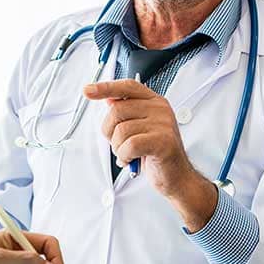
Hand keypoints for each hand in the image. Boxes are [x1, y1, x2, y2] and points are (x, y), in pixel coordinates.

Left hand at [83, 79, 216, 230]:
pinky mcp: (163, 142)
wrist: (176, 176)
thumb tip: (107, 99)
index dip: (106, 87)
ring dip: (118, 148)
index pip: (127, 86)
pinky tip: (130, 160)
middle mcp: (160, 109)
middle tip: (118, 144)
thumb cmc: (154, 152)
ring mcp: (164, 124)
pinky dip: (124, 156)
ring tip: (127, 154)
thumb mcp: (139, 127)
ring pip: (121, 130)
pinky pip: (129, 145)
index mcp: (154, 101)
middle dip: (109, 131)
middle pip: (117, 110)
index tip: (87, 90)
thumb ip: (126, 112)